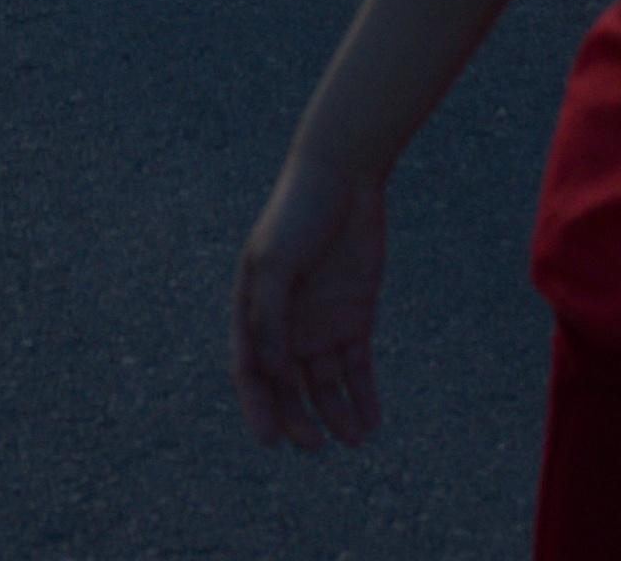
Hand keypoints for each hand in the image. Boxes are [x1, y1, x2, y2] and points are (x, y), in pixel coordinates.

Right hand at [230, 150, 386, 452]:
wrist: (345, 176)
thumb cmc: (298, 213)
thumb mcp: (275, 262)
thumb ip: (269, 317)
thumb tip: (269, 373)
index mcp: (254, 307)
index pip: (250, 369)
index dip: (256, 407)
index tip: (270, 442)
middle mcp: (287, 321)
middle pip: (287, 385)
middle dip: (297, 418)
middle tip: (314, 445)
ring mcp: (322, 320)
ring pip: (325, 384)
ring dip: (335, 415)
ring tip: (351, 439)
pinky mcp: (355, 316)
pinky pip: (358, 367)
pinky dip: (364, 396)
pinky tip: (371, 420)